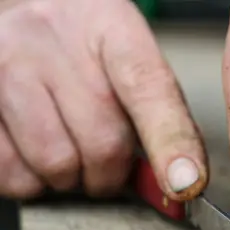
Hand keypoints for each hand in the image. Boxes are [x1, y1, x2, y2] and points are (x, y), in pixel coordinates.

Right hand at [0, 0, 207, 200]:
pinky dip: (31, 182)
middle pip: (103, 143)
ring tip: (70, 152)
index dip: (171, 144)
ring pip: (56, 164)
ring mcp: (7, 65)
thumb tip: (180, 180)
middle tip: (108, 164)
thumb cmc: (86, 43)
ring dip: (71, 178)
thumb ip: (157, 114)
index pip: (149, 90)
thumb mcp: (129, 56)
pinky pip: (11, 173)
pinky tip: (36, 154)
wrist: (24, 6)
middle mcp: (54, 40)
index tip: (185, 183)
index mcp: (111, 27)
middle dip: (113, 173)